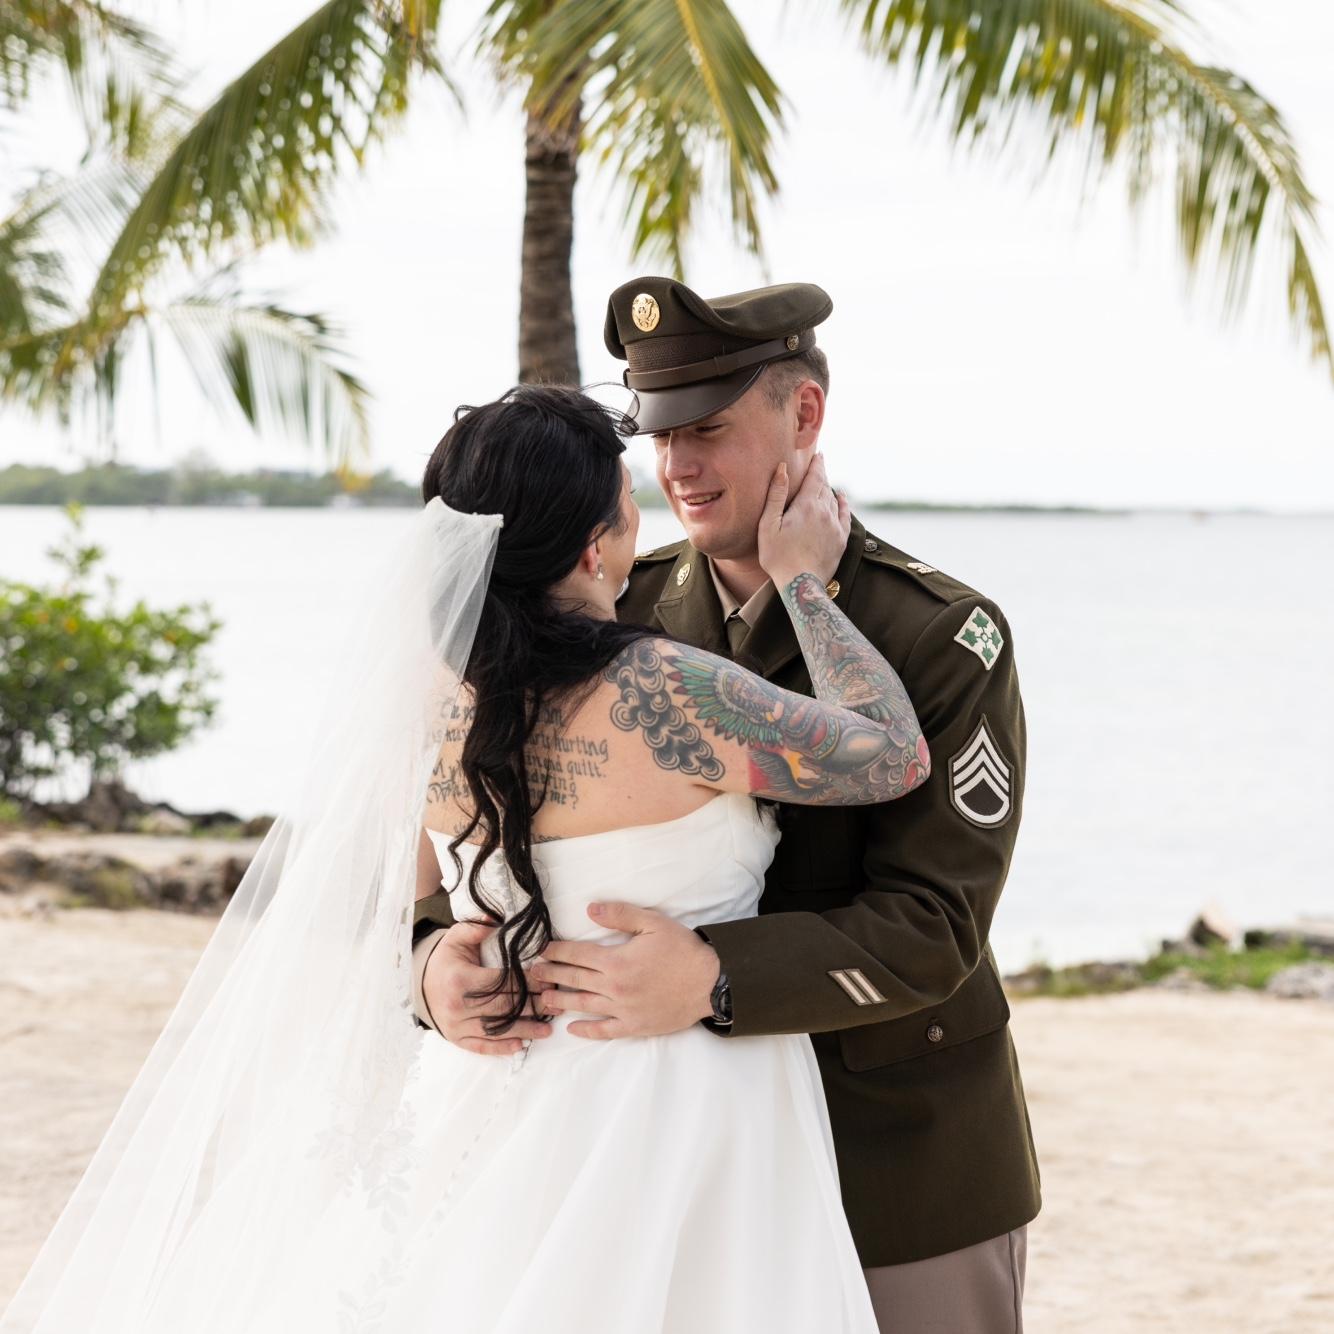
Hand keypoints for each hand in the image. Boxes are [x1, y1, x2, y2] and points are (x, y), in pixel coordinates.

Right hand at [422, 920, 552, 1055]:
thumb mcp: (456, 938)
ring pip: (496, 1031)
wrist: (420, 985)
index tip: (548, 981)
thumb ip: (476, 928)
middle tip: (555, 1004)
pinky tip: (521, 1045)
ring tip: (547, 1030)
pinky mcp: (457, 1039)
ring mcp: (457, 1025)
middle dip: (533, 1006)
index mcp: (461, 979)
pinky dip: (501, 1048)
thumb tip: (496, 920)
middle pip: (504, 1008)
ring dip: (525, 1031)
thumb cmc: (446, 960)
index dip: (527, 982)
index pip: (502, 982)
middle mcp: (458, 1006)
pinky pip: (481, 1047)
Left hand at [529, 903, 721, 1039]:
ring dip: (560, 1002)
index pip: (578, 954)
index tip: (543, 951)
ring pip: (584, 1006)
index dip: (558, 951)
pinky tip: (572, 1028)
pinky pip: (605, 1030)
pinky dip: (586, 1030)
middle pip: (575, 980)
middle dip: (551, 975)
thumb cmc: (682, 950)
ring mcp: (623, 1010)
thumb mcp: (653, 923)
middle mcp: (614, 988)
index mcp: (616, 961)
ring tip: (542, 999)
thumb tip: (590, 909)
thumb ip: (620, 915)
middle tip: (532, 974)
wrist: (710, 983)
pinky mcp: (634, 1026)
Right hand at [756, 453, 850, 590]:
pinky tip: (841, 498)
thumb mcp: (768, 525)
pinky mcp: (841, 540)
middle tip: (819, 464)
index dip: (817, 464)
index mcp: (806, 506)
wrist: (801, 585)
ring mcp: (835, 526)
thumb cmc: (778, 557)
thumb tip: (782, 468)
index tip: (818, 454)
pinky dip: (843, 503)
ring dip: (828, 488)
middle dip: (822, 474)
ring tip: (823, 482)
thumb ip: (776, 495)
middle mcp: (824, 512)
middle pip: (825, 486)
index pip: (815, 477)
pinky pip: (845, 515)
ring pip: (834, 499)